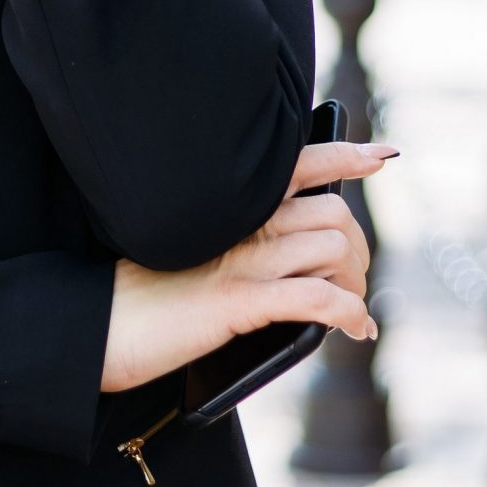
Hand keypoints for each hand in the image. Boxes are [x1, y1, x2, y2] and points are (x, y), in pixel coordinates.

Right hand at [97, 138, 396, 393]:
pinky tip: (356, 329)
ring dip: (358, 283)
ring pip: (335, 249)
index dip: (346, 156)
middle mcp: (243, 222)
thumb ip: (235, 241)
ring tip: (353, 311)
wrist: (103, 324)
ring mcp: (243, 259)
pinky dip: (350, 314)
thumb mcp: (192, 250)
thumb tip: (288, 267)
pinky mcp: (240, 300)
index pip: (298, 163)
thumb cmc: (143, 293)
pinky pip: (319, 299)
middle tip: (354, 281)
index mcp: (231, 204)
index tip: (382, 156)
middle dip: (360, 250)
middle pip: (334, 214)